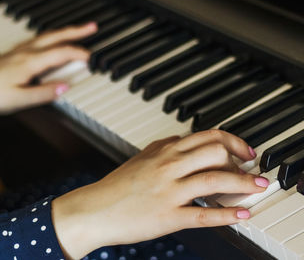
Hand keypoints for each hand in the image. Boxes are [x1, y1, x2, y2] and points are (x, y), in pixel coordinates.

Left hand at [0, 22, 97, 114]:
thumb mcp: (17, 100)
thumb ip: (42, 93)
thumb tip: (65, 87)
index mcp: (29, 62)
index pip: (61, 53)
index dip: (80, 54)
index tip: (93, 58)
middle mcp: (25, 52)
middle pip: (56, 37)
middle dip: (76, 31)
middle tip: (92, 27)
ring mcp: (19, 51)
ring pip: (47, 36)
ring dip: (65, 32)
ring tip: (78, 31)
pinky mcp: (13, 54)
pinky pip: (37, 40)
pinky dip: (51, 37)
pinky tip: (51, 41)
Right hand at [52, 130, 267, 258]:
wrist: (96, 209)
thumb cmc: (117, 185)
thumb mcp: (141, 158)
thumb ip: (164, 147)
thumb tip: (185, 143)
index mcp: (163, 150)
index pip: (206, 136)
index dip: (232, 141)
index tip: (244, 150)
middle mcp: (168, 166)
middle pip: (216, 152)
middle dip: (240, 160)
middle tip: (249, 169)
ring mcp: (169, 191)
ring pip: (215, 180)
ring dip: (243, 183)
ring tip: (258, 187)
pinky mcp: (168, 216)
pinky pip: (204, 214)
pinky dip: (228, 215)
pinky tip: (241, 214)